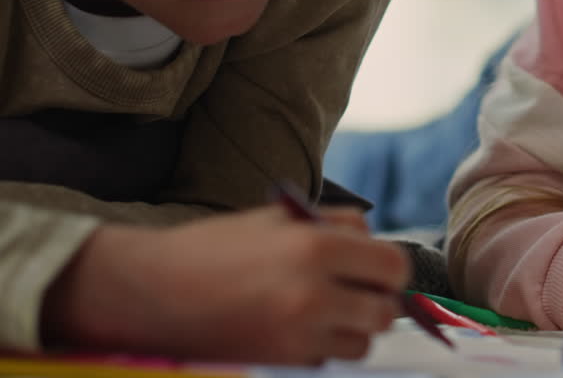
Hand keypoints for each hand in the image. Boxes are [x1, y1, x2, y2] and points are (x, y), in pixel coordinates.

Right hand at [43, 205, 409, 363]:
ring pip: (363, 341)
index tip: (375, 268)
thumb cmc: (215, 248)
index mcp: (316, 247)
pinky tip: (297, 327)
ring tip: (324, 309)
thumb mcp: (279, 218)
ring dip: (354, 327)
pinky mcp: (283, 361)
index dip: (388, 268)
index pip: (393, 266)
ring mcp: (299, 334)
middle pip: (385, 310)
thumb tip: (375, 245)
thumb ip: (335, 226)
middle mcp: (314, 294)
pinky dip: (324, 346)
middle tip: (355, 290)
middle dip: (376, 299)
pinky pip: (329, 358)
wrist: (152, 292)